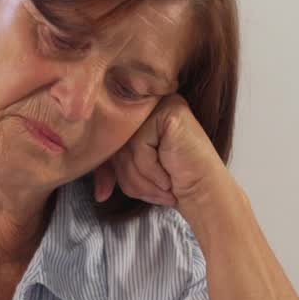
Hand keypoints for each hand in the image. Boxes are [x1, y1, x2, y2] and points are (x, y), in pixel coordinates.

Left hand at [93, 94, 229, 210]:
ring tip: (162, 186)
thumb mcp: (132, 174)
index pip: (106, 142)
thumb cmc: (170, 183)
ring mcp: (159, 104)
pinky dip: (151, 169)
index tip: (102, 194)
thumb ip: (110, 170)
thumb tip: (95, 189)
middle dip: (127, 177)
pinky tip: (169, 174)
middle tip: (151, 193)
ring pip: (125, 147)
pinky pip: (140, 145)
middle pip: (114, 144)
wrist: (203, 191)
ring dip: (141, 177)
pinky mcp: (169, 112)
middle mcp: (146, 105)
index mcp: (135, 116)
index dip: (102, 171)